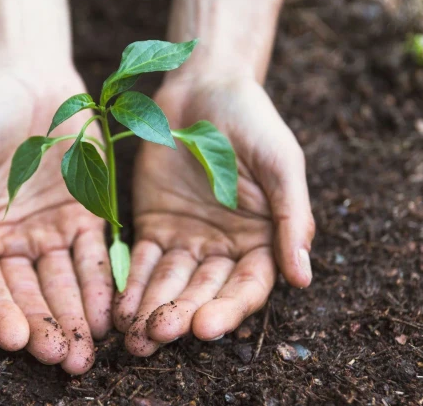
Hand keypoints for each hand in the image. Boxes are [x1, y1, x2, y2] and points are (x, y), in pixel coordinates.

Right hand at [0, 66, 111, 373]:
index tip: (15, 339)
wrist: (23, 70)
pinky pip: (96, 253)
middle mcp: (13, 242)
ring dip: (76, 316)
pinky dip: (102, 281)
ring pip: (65, 282)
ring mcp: (51, 229)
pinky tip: (110, 310)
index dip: (0, 312)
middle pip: (29, 293)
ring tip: (87, 349)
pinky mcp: (87, 212)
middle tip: (62, 360)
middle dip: (45, 328)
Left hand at [114, 77, 314, 355]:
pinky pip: (143, 260)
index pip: (247, 286)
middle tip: (158, 335)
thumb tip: (304, 279)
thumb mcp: (281, 164)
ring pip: (171, 284)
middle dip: (182, 315)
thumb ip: (293, 219)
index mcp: (263, 239)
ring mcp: (188, 238)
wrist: (205, 86)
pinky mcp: (154, 225)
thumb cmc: (253, 121)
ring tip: (133, 336)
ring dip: (153, 309)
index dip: (228, 309)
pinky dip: (132, 283)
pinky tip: (119, 306)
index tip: (205, 327)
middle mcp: (225, 247)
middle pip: (204, 291)